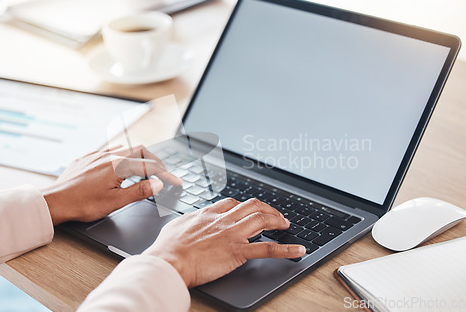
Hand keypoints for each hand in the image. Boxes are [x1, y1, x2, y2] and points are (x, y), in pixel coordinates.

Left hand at [42, 145, 181, 224]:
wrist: (54, 202)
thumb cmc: (82, 204)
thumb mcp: (115, 202)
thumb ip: (139, 191)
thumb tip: (157, 184)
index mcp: (118, 165)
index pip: (150, 167)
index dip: (166, 174)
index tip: (176, 181)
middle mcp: (109, 155)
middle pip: (140, 149)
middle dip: (154, 160)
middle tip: (162, 173)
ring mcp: (97, 155)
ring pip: (125, 148)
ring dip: (138, 157)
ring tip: (144, 170)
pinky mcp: (87, 158)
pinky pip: (109, 151)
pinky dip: (122, 157)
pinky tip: (120, 168)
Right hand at [143, 198, 305, 286]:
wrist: (169, 261)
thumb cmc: (167, 248)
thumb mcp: (176, 226)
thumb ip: (188, 222)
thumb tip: (188, 223)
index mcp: (209, 214)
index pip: (233, 203)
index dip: (246, 206)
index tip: (252, 210)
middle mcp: (223, 220)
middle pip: (252, 206)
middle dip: (267, 209)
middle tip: (275, 215)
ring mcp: (232, 234)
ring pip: (262, 220)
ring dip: (278, 220)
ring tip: (286, 225)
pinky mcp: (237, 252)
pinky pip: (267, 249)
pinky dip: (286, 249)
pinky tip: (298, 250)